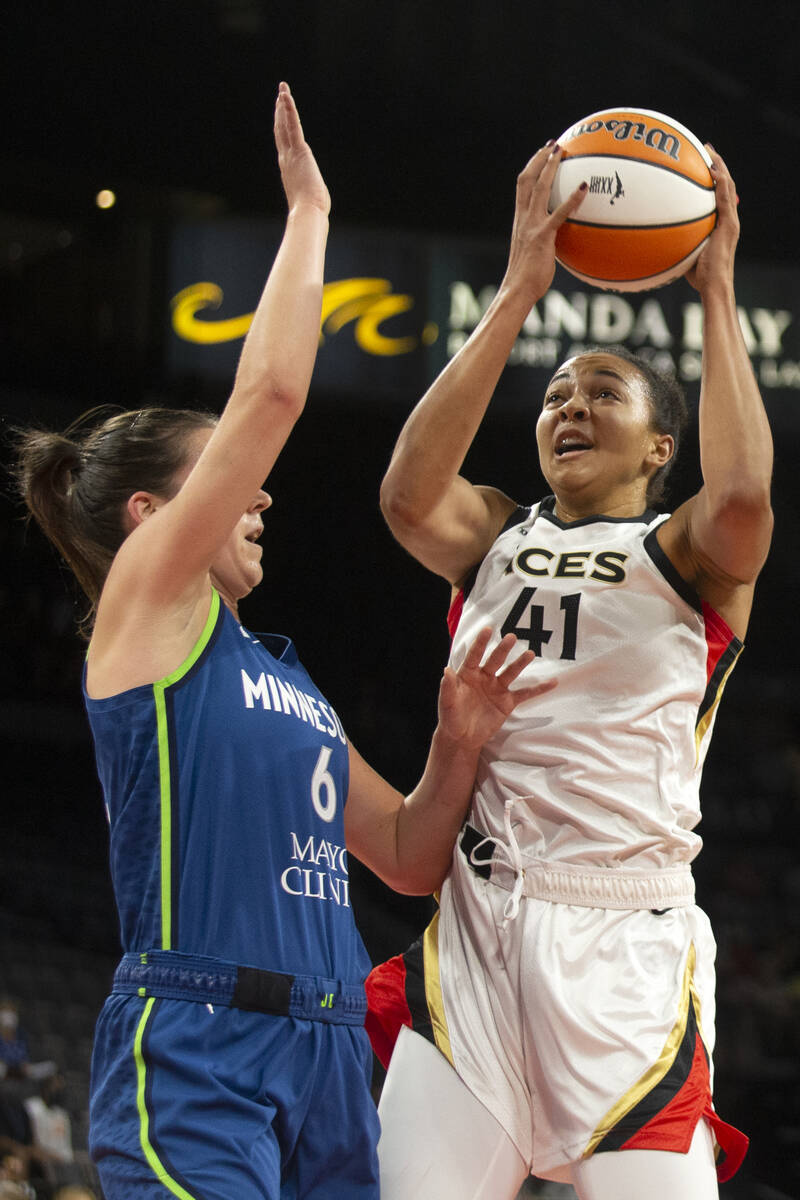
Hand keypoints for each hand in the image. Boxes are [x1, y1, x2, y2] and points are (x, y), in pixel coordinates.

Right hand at [273, 81, 330, 216]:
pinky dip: (288, 109)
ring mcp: (291, 154)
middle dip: (280, 114)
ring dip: (283, 106)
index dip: (281, 130)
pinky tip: (284, 95)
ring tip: (282, 90)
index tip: (280, 119)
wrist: (308, 212)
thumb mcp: (309, 199)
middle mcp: (286, 159)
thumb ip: (309, 195)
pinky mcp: (299, 150)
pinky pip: (293, 125)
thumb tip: (315, 208)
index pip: (284, 145)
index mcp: (289, 170)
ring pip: (284, 125)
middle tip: (279, 98)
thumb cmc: (311, 211)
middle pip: (281, 131)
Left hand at [437, 627, 555, 748]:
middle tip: (512, 637)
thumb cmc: (451, 718)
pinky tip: (552, 682)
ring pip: (511, 673)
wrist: (462, 737)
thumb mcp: (447, 704)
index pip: (474, 655)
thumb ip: (448, 688)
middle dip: (503, 649)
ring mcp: (497, 689)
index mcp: (468, 674)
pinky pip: (525, 694)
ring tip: (530, 653)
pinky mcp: (507, 702)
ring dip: (520, 663)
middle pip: (495, 660)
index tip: (488, 629)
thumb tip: (446, 670)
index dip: (481, 643)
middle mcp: (484, 677)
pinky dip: (539, 689)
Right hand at [502, 143, 586, 300]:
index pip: (522, 187)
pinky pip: (559, 213)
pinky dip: (572, 199)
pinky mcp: (543, 236)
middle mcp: (523, 218)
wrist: (517, 291)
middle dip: (539, 159)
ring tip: (562, 152)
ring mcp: (532, 226)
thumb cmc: (527, 279)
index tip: (542, 154)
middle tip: (553, 145)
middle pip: (526, 180)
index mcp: (520, 220)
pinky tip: (585, 187)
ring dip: (549, 167)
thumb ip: (544, 241)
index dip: (532, 167)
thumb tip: (559, 240)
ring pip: (539, 188)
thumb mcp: (534, 254)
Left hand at [684, 146, 738, 293]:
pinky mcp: (730, 226)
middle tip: (704, 149)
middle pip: (725, 185)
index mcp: (720, 223)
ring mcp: (731, 221)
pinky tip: (712, 170)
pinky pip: (725, 199)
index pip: (717, 194)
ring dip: (719, 167)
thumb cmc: (698, 277)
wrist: (714, 287)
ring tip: (709, 151)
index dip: (711, 177)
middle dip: (716, 165)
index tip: (699, 163)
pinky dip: (720, 183)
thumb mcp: (684, 252)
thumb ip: (675, 240)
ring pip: (728, 186)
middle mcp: (728, 218)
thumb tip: (652, 236)